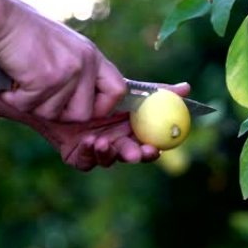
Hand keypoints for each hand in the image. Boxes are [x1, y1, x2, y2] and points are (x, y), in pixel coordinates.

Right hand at [0, 0, 125, 122]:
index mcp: (91, 55)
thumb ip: (78, 72)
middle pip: (83, 114)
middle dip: (59, 113)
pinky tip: (10, 81)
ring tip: (21, 81)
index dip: (102, 107)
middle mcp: (84, 63)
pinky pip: (30, 107)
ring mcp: (67, 71)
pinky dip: (15, 99)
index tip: (81, 107)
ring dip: (32, 104)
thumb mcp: (64, 48)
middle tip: (39, 96)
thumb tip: (85, 106)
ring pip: (53, 114)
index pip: (118, 90)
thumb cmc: (23, 33)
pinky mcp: (45, 79)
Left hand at [28, 83, 190, 170]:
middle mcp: (117, 141)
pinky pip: (86, 161)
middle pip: (131, 155)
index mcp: (132, 129)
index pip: (149, 144)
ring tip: (104, 142)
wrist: (60, 89)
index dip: (154, 149)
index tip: (156, 147)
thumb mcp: (126, 86)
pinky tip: (88, 142)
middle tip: (135, 152)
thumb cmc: (96, 87)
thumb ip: (156, 91)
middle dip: (135, 156)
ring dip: (109, 153)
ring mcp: (98, 150)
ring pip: (109, 159)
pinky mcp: (78, 156)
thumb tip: (187, 88)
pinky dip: (89, 153)